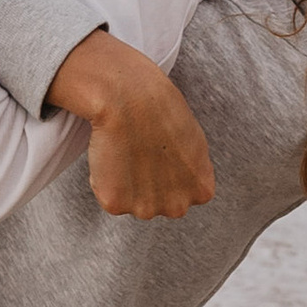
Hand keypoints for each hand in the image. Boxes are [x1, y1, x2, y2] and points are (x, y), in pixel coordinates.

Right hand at [46, 30, 216, 220]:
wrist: (129, 98)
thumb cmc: (162, 109)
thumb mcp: (195, 141)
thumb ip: (191, 170)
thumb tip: (181, 179)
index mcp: (201, 191)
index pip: (183, 194)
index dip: (168, 172)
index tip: (159, 153)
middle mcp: (177, 207)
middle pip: (157, 203)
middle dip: (148, 186)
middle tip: (140, 152)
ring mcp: (145, 208)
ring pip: (131, 201)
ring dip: (126, 183)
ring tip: (125, 150)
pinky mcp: (115, 203)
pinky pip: (106, 194)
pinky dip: (104, 178)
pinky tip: (111, 152)